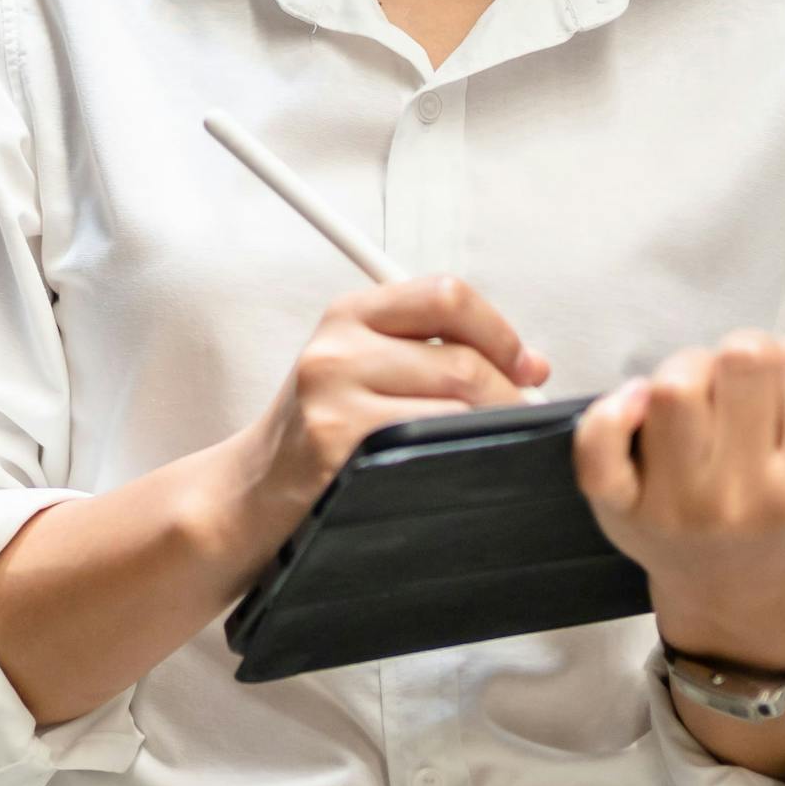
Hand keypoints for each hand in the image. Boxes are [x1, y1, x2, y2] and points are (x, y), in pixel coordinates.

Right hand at [209, 276, 550, 559]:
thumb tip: (530, 364)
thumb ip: (437, 351)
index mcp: (350, 313)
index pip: (446, 295)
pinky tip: (454, 469)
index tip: (523, 364)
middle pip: (461, 361)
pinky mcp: (336, 447)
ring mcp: (332, 398)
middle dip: (510, 397)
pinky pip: (428, 448)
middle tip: (525, 420)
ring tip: (490, 447)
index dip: (499, 331)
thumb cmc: (321, 430)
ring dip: (489, 434)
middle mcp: (337, 347)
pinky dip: (457, 461)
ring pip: (454, 409)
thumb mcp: (364, 365)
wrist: (254, 490)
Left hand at [573, 330, 784, 666]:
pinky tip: (637, 408)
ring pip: (674, 386)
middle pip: (742, 361)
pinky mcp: (618, 511)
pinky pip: (599, 442)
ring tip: (702, 399)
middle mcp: (747, 500)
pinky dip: (611, 411)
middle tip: (744, 388)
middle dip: (745, 357)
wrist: (737, 600)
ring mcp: (676, 507)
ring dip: (686, 373)